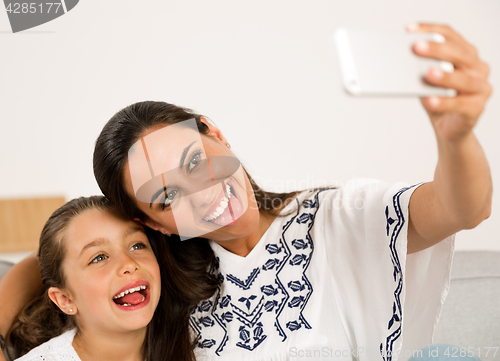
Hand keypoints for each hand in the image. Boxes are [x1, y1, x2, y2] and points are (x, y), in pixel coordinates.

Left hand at [408, 23, 491, 141]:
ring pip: (464, 79)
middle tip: (417, 47)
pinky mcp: (477, 108)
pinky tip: (431, 100)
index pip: (451, 35)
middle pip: (459, 54)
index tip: (410, 30)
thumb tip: (404, 60)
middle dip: (437, 49)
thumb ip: (421, 69)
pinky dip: (445, 102)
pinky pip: (461, 105)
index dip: (431, 30)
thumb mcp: (426, 80)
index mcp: (466, 54)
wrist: (448, 127)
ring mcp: (481, 88)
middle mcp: (478, 68)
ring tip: (428, 73)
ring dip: (445, 76)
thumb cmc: (438, 98)